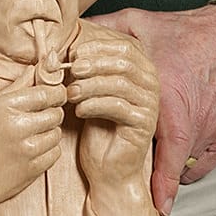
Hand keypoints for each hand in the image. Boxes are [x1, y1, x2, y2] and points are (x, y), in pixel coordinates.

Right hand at [0, 82, 65, 215]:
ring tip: (33, 135)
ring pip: (57, 133)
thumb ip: (17, 86)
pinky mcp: (33, 169)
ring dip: (49, 132)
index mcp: (7, 107)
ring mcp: (28, 150)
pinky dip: (49, 150)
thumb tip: (35, 69)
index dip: (56, 93)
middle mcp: (20, 127)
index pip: (47, 94)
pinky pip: (55, 153)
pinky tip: (34, 149)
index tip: (54, 96)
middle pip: (56, 113)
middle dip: (51, 113)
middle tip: (39, 117)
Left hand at [67, 36, 159, 215]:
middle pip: (124, 62)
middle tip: (71, 71)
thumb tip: (64, 48)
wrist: (106, 169)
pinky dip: (93, 104)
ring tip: (71, 93)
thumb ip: (84, 70)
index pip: (125, 46)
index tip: (74, 54)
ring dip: (90, 85)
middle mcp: (151, 85)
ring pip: (120, 82)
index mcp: (141, 71)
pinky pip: (118, 105)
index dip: (98, 46)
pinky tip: (79, 110)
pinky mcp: (143, 124)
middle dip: (94, 63)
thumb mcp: (89, 92)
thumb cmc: (97, 128)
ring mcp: (150, 105)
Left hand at [87, 5, 215, 215]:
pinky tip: (171, 161)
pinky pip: (204, 162)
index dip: (160, 182)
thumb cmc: (184, 31)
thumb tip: (75, 32)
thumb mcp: (141, 23)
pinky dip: (188, 166)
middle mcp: (195, 120)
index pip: (165, 152)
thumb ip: (108, 30)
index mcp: (170, 99)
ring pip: (188, 166)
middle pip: (170, 161)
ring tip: (147, 159)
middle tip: (131, 169)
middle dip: (150, 169)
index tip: (157, 206)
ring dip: (167, 167)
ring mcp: (213, 129)